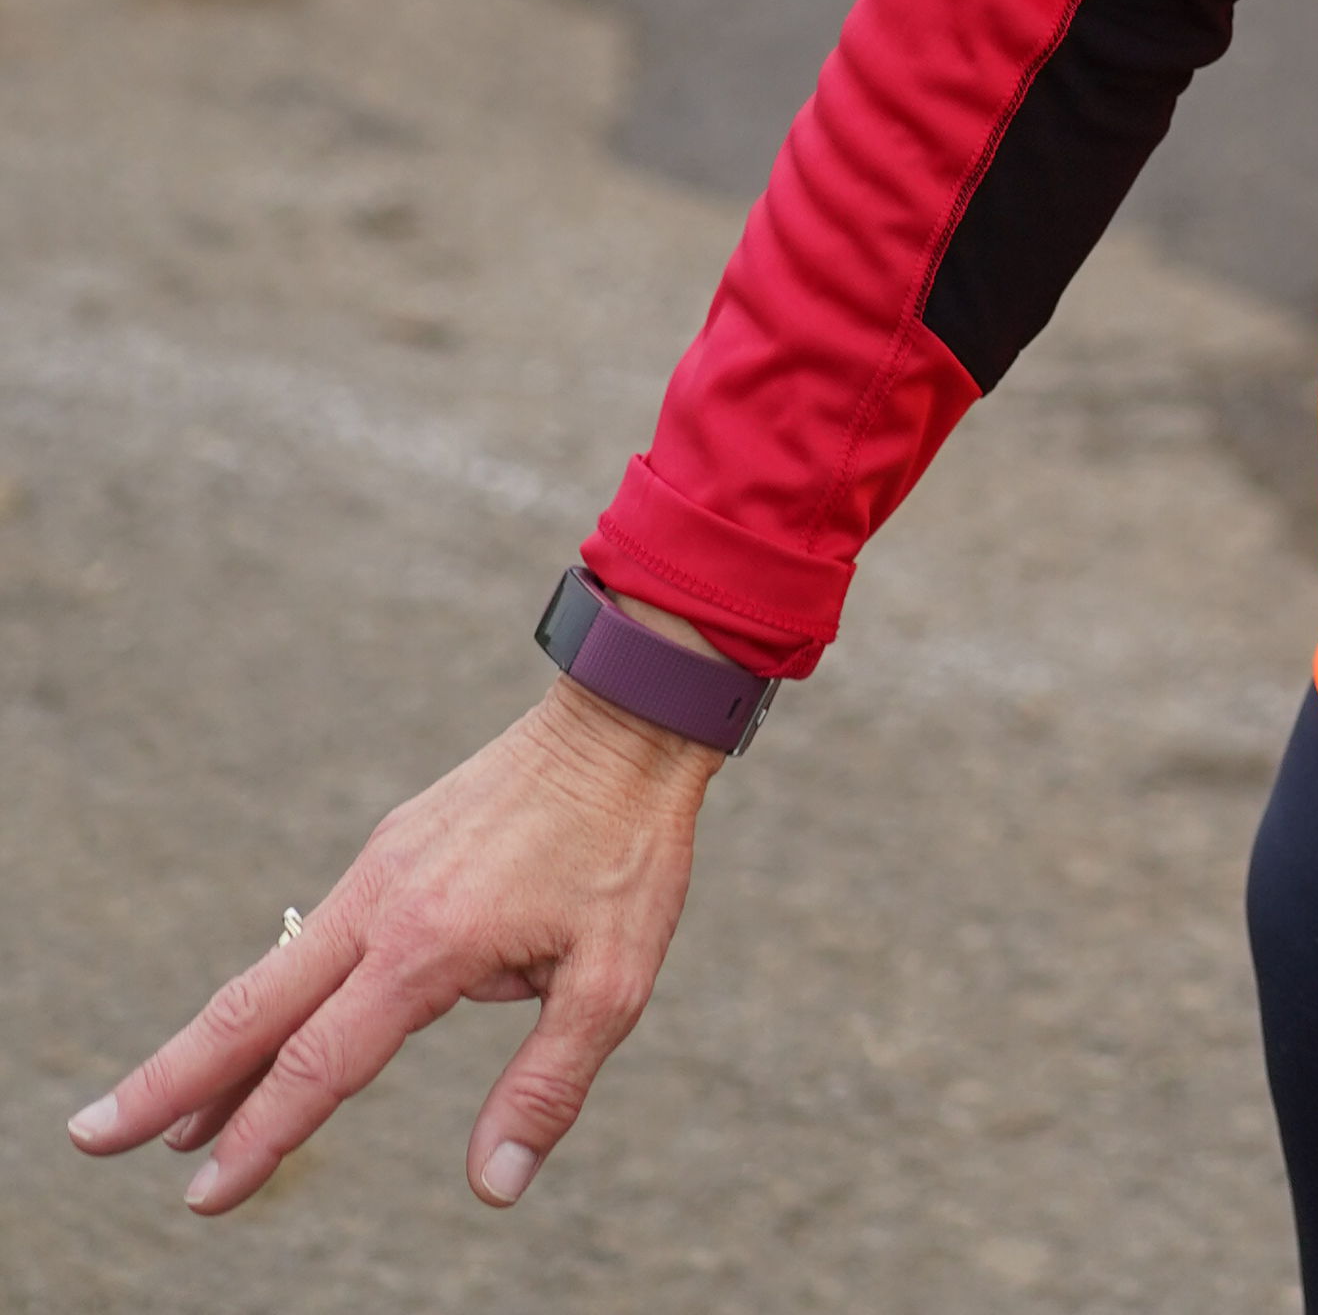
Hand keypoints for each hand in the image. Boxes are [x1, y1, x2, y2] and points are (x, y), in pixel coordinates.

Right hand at [66, 673, 714, 1216]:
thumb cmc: (629, 851)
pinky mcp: (392, 848)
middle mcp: (383, 904)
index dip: (260, 1139)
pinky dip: (269, 994)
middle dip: (168, 1081)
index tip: (203, 1199)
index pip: (320, 1066)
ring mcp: (379, 869)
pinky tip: (261, 1031)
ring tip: (160, 1115)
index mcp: (429, 945)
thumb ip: (547, 1086)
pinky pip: (313, 937)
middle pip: (251, 1010)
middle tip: (90, 1139)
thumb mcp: (614, 979)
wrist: (629, 716)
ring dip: (211, 1044)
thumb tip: (492, 1189)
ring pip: (273, 972)